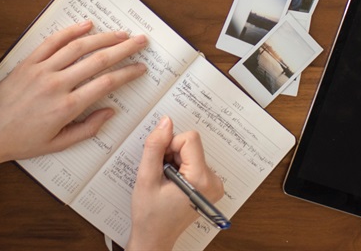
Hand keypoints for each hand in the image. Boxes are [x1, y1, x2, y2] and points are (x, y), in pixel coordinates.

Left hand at [0, 21, 146, 189]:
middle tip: (140, 41)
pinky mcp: (29, 62)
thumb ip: (88, 128)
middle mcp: (57, 84)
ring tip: (121, 33)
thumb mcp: (58, 144)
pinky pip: (52, 41)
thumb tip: (110, 112)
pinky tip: (87, 25)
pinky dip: (71, 31)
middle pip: (98, 60)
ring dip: (103, 37)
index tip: (140, 67)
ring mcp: (42, 70)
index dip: (127, 73)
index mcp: (66, 107)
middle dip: (124, 48)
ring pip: (79, 47)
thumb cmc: (22, 141)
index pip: (106, 83)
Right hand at [127, 116, 223, 250]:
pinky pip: (194, 160)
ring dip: (175, 160)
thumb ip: (155, 146)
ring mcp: (214, 183)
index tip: (161, 163)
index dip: (170, 145)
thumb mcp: (146, 177)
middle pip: (191, 144)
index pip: (190, 139)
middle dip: (172, 154)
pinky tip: (172, 183)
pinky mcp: (210, 184)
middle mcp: (213, 181)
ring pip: (191, 151)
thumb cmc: (150, 215)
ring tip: (166, 181)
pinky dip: (181, 166)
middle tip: (162, 175)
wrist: (155, 238)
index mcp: (201, 179)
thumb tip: (166, 121)